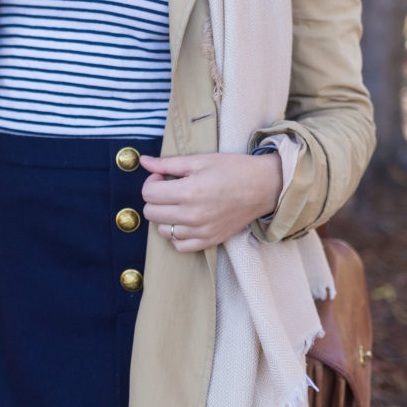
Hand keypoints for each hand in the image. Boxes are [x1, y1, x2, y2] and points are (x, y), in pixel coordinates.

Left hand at [139, 151, 282, 252]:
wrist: (264, 186)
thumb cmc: (233, 169)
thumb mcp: (200, 160)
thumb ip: (168, 163)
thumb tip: (143, 161)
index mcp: (189, 191)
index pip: (148, 194)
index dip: (151, 181)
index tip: (162, 177)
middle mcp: (193, 215)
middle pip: (151, 212)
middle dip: (155, 198)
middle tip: (170, 188)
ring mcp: (201, 231)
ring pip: (162, 230)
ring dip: (165, 217)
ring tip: (179, 204)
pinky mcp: (210, 241)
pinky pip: (179, 246)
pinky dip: (176, 235)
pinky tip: (184, 221)